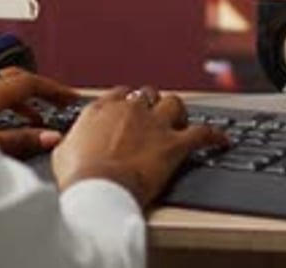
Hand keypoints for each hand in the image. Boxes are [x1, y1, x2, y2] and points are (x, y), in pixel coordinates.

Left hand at [0, 66, 79, 159]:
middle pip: (16, 78)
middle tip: (59, 102)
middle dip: (41, 89)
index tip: (70, 98)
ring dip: (21, 97)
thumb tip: (49, 137)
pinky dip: (3, 101)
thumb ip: (19, 141)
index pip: (29, 82)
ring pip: (0, 84)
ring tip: (35, 118)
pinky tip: (3, 120)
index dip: (53, 89)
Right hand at [51, 85, 228, 208]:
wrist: (99, 190)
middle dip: (152, 104)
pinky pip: (202, 133)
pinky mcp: (174, 144)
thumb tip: (69, 143)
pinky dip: (214, 136)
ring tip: (180, 122)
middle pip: (148, 94)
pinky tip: (222, 140)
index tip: (129, 110)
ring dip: (178, 112)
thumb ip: (72, 140)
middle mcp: (131, 110)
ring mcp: (155, 124)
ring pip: (174, 104)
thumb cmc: (79, 176)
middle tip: (153, 117)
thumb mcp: (63, 152)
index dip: (128, 102)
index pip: (121, 94)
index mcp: (103, 108)